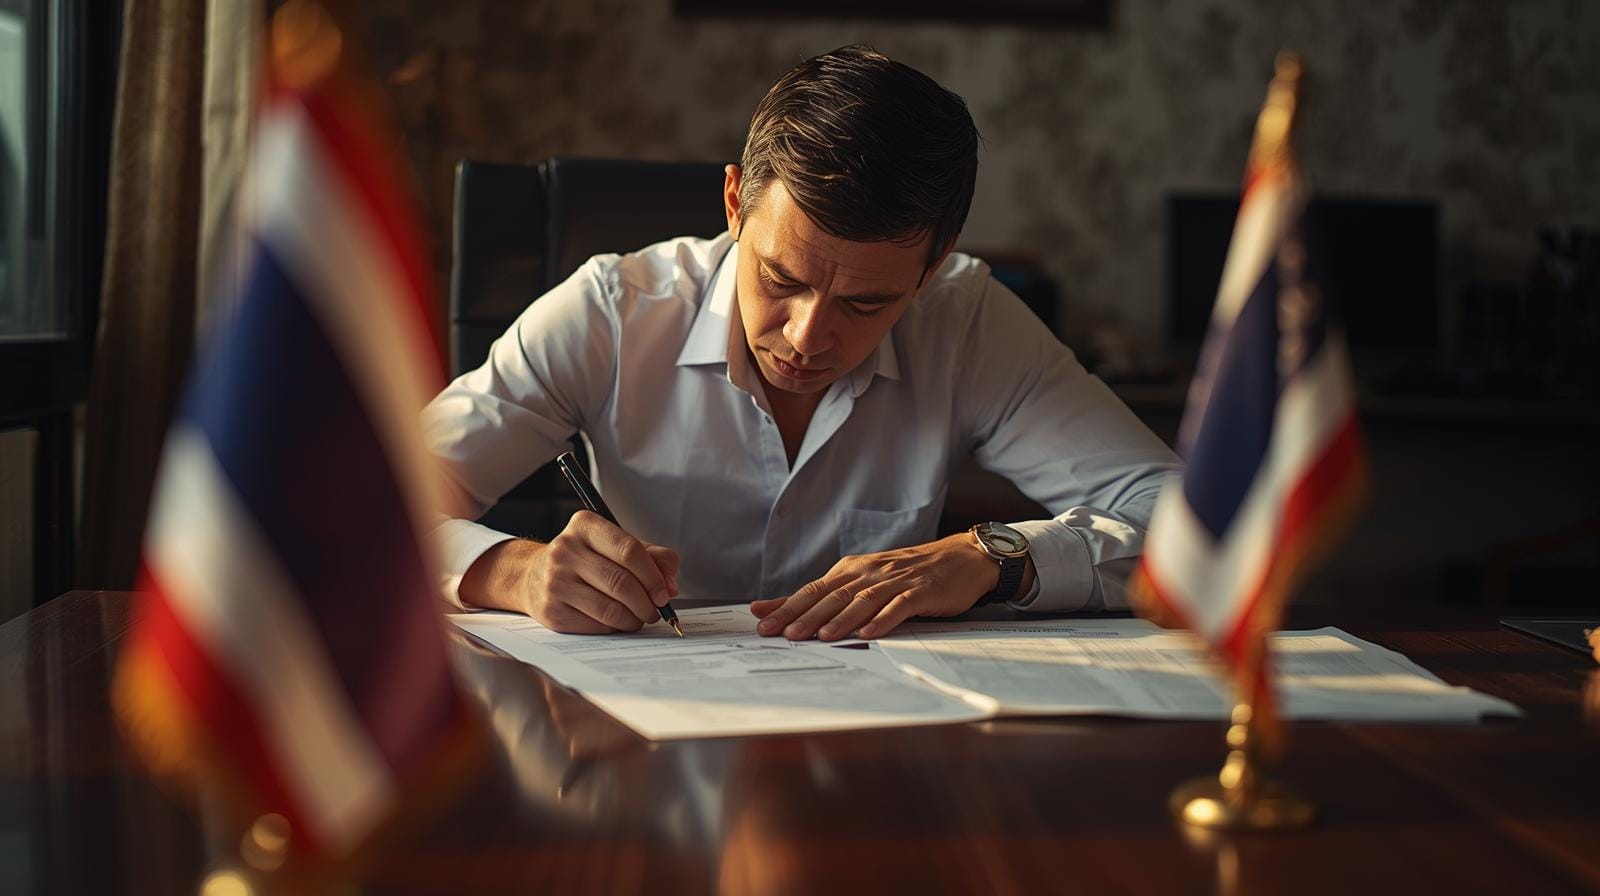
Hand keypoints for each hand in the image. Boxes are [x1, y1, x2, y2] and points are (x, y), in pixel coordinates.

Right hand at [461, 510, 678, 633]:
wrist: (534, 576)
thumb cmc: (586, 559)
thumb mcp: (617, 546)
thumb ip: (652, 557)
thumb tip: (671, 585)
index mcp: (585, 525)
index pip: (629, 551)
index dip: (653, 576)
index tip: (665, 593)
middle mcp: (565, 550)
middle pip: (621, 582)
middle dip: (647, 602)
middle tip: (656, 611)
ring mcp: (555, 581)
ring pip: (609, 608)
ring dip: (634, 619)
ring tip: (640, 618)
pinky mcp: (551, 610)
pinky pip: (595, 625)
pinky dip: (615, 628)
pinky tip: (618, 622)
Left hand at [750, 533, 1026, 640]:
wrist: (960, 558)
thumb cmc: (907, 573)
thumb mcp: (865, 580)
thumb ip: (828, 596)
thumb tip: (781, 609)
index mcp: (853, 570)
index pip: (814, 589)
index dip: (787, 606)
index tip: (762, 622)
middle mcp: (870, 572)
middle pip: (833, 595)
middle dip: (805, 614)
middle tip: (782, 633)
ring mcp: (896, 581)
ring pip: (863, 600)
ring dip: (840, 619)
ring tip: (820, 636)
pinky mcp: (921, 591)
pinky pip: (900, 605)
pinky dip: (884, 618)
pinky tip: (870, 631)